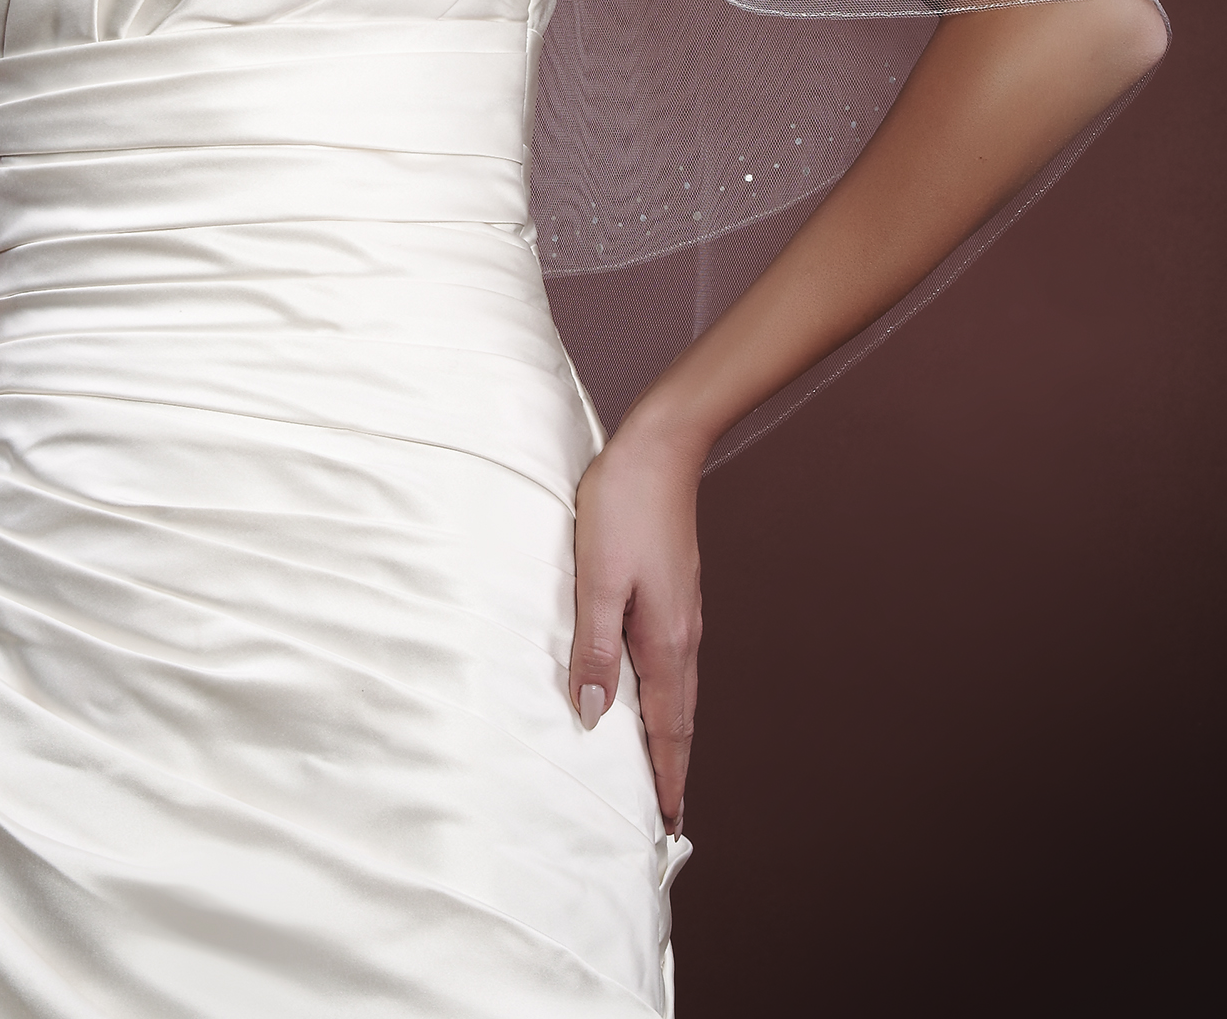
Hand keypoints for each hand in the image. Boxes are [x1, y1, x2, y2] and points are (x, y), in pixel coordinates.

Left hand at [569, 424, 702, 835]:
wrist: (660, 449)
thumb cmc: (624, 507)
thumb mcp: (597, 580)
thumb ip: (594, 649)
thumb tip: (590, 715)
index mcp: (665, 641)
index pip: (668, 728)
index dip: (668, 777)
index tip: (670, 823)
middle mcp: (682, 634)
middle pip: (680, 717)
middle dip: (673, 766)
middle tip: (667, 812)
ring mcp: (682, 612)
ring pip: (677, 689)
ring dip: (670, 732)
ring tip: (659, 764)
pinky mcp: (674, 592)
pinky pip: (671, 661)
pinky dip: (664, 694)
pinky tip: (647, 690)